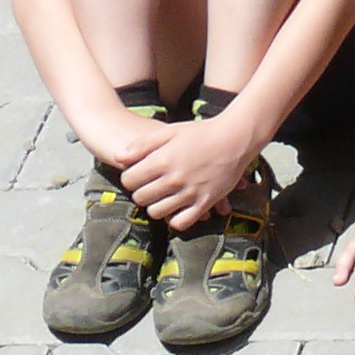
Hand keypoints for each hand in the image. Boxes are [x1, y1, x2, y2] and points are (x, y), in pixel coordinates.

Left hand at [121, 109, 264, 231]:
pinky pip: (181, 222)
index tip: (139, 174)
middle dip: (141, 192)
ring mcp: (190, 192)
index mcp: (163, 160)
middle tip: (150, 185)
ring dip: (156, 205)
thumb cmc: (201, 132)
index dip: (130, 177)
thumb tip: (118, 157)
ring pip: (156, 212)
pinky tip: (177, 207)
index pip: (129, 180)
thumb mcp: (170, 131)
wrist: (236, 137)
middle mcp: (175, 179)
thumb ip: (142, 145)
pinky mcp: (205, 202)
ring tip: (162, 196)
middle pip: (140, 198)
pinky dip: (175, 219)